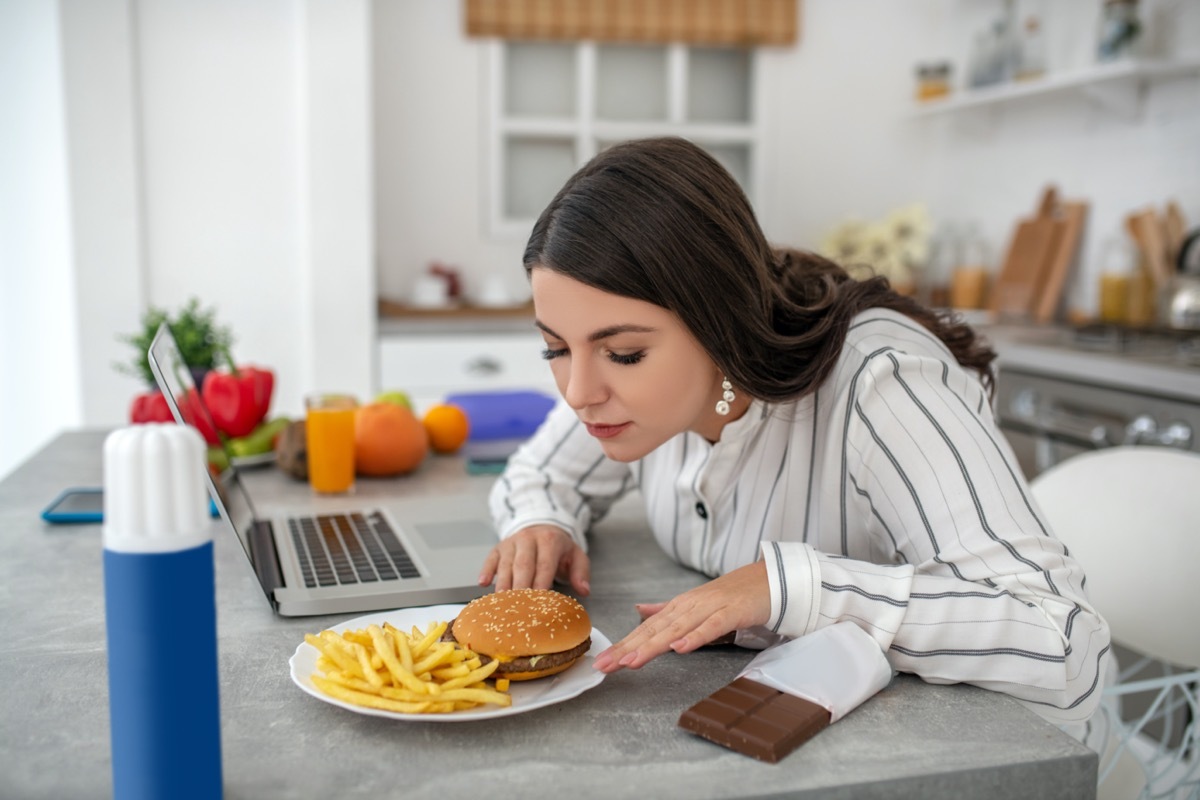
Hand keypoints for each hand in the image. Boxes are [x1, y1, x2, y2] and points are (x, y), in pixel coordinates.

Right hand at [478, 524, 589, 595]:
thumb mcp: (576, 556)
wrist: (542, 527)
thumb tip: (584, 590)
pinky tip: (483, 583)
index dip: (541, 582)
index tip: (538, 600)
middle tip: (518, 608)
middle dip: (520, 587)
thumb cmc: (558, 548)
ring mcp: (511, 543)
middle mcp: (528, 539)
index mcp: (549, 541)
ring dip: (503, 584)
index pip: (544, 564)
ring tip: (501, 604)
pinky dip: (486, 571)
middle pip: (522, 565)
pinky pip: (490, 559)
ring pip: (505, 565)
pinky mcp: (498, 548)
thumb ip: (581, 573)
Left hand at [592, 561, 769, 672]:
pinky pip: (711, 627)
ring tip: (631, 661)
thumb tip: (639, 610)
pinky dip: (695, 637)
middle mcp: (689, 606)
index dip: (624, 645)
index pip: (646, 629)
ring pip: (676, 629)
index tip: (603, 661)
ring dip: (652, 646)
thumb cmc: (733, 595)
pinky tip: (679, 649)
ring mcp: (709, 608)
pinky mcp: (731, 612)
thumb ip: (667, 610)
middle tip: (605, 665)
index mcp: (679, 607)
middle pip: (654, 630)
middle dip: (628, 648)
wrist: (769, 579)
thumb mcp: (695, 604)